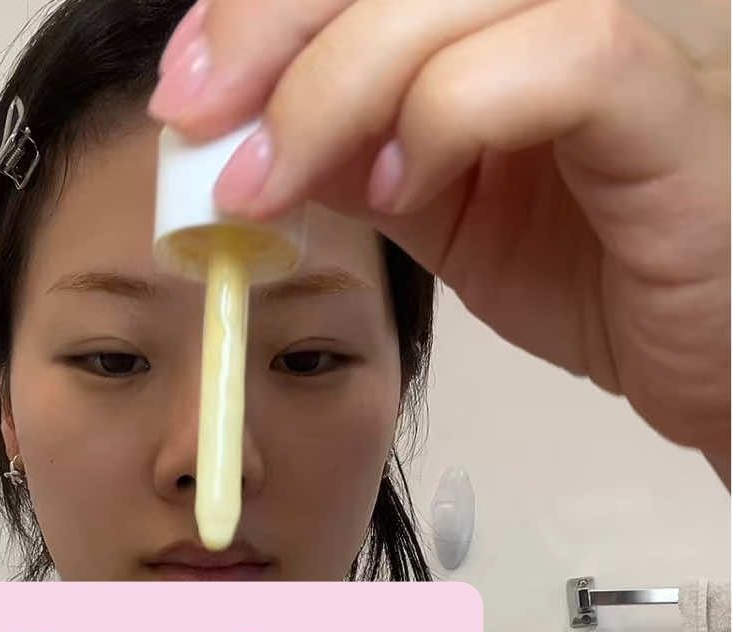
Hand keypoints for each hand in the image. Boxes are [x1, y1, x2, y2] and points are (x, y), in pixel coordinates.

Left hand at [149, 0, 730, 468]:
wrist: (718, 358)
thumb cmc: (606, 278)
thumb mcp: (449, 214)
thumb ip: (362, 157)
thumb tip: (249, 134)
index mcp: (504, 20)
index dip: (264, 5)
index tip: (188, 87)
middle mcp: (564, 4)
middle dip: (272, 26)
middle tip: (200, 117)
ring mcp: (626, 39)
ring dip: (336, 85)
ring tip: (271, 185)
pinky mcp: (670, 104)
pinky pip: (563, 58)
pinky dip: (454, 115)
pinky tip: (401, 190)